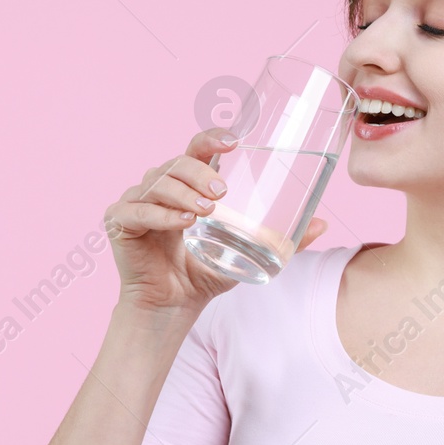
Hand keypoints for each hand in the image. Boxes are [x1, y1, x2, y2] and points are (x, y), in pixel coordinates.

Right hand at [104, 128, 328, 314]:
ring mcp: (137, 201)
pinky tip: (181, 223)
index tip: (234, 140)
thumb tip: (323, 224)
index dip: (212, 138)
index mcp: (188, 184)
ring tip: (206, 212)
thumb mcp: (249, 253)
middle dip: (200, 172)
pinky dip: (160, 215)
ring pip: (157, 183)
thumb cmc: (205, 273)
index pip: (197, 149)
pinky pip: (137, 211)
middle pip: (176, 162)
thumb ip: (284, 240)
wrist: (173, 306)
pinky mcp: (119, 222)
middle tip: (223, 193)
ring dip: (182, 193)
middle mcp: (160, 186)